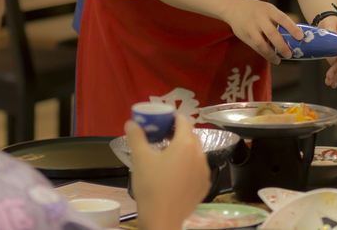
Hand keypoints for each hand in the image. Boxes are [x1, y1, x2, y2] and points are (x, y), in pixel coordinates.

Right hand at [126, 114, 210, 229]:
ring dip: (186, 150)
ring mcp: (205, 171)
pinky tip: (178, 174)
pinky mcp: (205, 185)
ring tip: (170, 156)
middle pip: (192, 137)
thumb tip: (131, 123)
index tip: (165, 119)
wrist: (162, 218)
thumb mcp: (140, 159)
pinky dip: (190, 166)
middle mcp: (200, 155)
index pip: (184, 122)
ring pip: (196, 153)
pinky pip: (199, 169)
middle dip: (180, 133)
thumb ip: (136, 137)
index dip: (174, 117)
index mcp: (185, 145)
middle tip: (164, 137)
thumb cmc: (151, 186)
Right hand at [220, 0, 303, 63]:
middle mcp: (259, 17)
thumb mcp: (267, 9)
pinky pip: (255, 47)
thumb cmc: (256, 10)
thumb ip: (278, 19)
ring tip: (279, 60)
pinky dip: (264, 54)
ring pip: (261, 43)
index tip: (300, 36)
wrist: (234, 7)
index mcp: (268, 9)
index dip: (292, 27)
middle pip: (271, 33)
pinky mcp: (244, 35)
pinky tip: (271, 57)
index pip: (282, 18)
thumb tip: (294, 34)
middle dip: (281, 45)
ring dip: (271, 54)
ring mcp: (250, 27)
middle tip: (290, 54)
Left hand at [319, 16, 336, 87]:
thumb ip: (331, 28)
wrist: (329, 24)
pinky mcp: (336, 60)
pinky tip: (331, 84)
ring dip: (336, 77)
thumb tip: (331, 33)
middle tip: (329, 77)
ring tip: (329, 82)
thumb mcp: (330, 23)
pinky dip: (335, 77)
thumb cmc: (331, 22)